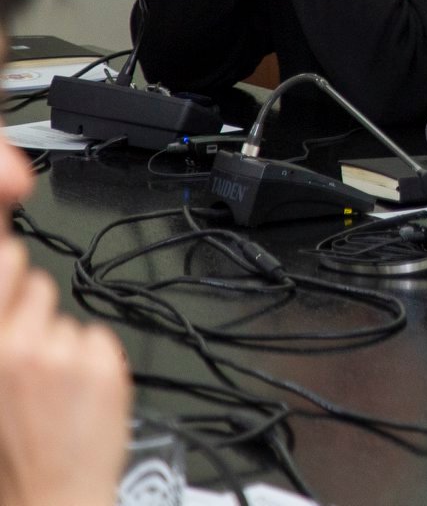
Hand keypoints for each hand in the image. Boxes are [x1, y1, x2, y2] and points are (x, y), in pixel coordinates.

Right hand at [0, 239, 132, 505]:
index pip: (2, 264)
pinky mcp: (102, 364)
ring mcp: (61, 354)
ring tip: (55, 389)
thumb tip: (9, 296)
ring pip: (70, 320)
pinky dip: (96, 362)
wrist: (49, 496)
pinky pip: (100, 340)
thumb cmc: (11, 452)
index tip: (13, 257)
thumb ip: (0, 338)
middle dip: (39, 308)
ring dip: (67, 345)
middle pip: (39, 284)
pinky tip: (79, 396)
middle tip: (35, 352)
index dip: (9, 261)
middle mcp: (15, 345)